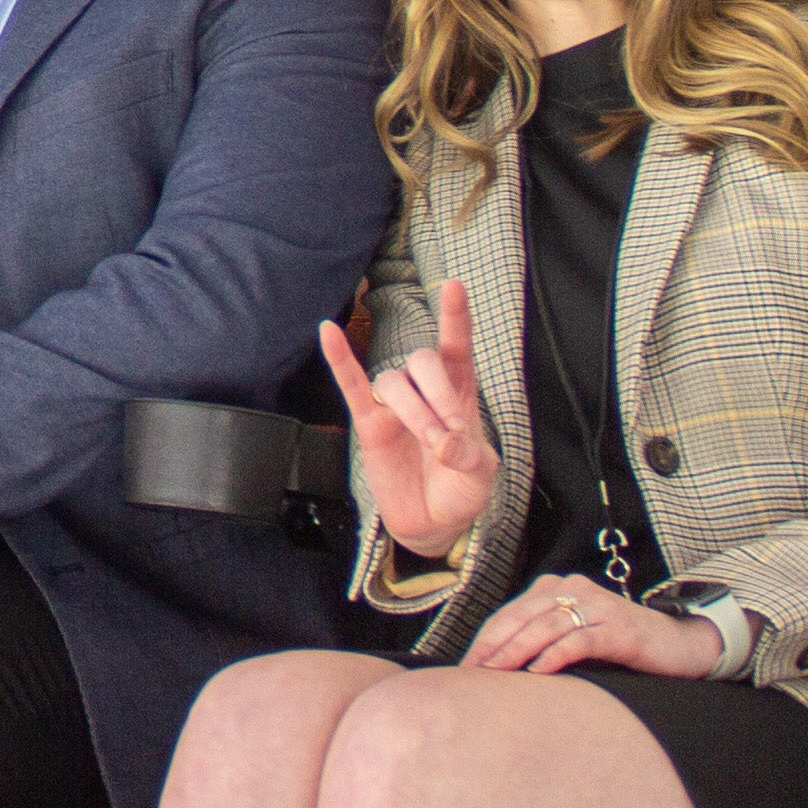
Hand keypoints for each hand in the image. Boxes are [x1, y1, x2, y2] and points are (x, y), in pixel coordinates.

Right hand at [322, 286, 500, 560]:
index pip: (456, 347)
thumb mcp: (480, 476)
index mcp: (459, 392)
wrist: (432, 521)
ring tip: (429, 442)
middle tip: (447, 436)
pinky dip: (339, 358)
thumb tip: (444, 443)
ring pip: (394, 382)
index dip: (455, 317)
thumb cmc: (460, 490)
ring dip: (414, 410)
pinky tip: (327, 331)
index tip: (452, 286)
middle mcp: (425, 390)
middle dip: (437, 395)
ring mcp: (394, 404)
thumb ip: (468, 457)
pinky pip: (351, 385)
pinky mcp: (369, 422)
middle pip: (422, 362)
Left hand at [460, 573, 724, 678]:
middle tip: (471, 673)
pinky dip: (556, 655)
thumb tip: (497, 667)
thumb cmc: (620, 645)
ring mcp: (598, 607)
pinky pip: (580, 640)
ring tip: (495, 673)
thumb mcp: (575, 635)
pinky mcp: (618, 628)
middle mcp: (574, 591)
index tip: (465, 668)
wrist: (677, 645)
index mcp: (558, 590)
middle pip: (522, 617)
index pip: (510, 613)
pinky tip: (538, 672)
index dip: (485, 640)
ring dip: (516, 650)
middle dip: (493, 646)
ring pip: (546, 627)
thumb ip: (542, 639)